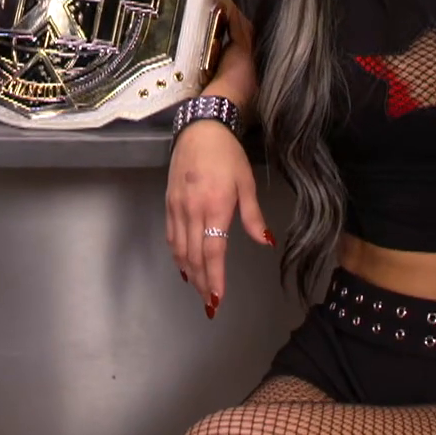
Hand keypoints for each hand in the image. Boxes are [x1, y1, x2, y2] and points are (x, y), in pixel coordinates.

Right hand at [165, 120, 272, 318]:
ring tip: (199, 290)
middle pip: (194, 256)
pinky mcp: (169, 203)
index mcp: (215, 207)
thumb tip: (266, 243)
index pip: (213, 252)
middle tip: (209, 304)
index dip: (214, 278)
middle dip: (202, 283)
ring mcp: (177, 208)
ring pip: (180, 249)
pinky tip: (184, 265)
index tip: (217, 299)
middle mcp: (193, 211)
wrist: (200, 130)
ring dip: (189, 272)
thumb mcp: (247, 183)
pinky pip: (171, 236)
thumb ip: (253, 216)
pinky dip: (177, 255)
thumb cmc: (228, 156)